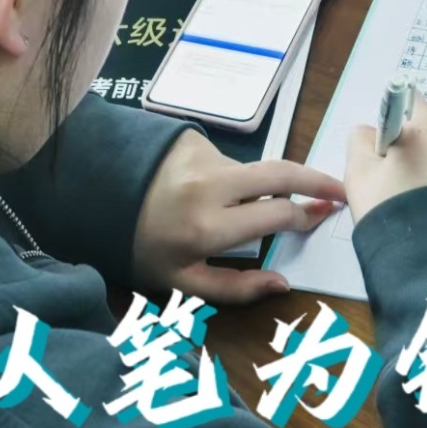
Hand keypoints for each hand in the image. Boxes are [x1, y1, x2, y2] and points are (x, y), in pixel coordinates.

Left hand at [133, 131, 344, 303]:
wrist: (88, 198)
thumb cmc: (138, 248)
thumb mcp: (179, 283)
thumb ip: (235, 288)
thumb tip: (283, 285)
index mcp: (207, 227)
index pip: (276, 215)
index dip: (305, 216)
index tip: (324, 214)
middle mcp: (209, 186)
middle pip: (280, 174)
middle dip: (316, 180)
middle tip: (338, 189)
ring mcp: (200, 157)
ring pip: (251, 170)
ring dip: (259, 186)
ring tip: (240, 205)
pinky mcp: (191, 139)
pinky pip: (226, 161)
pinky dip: (227, 177)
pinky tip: (205, 190)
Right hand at [345, 89, 426, 220]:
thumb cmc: (395, 210)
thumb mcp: (360, 175)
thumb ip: (359, 141)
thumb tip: (371, 131)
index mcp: (425, 126)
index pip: (408, 98)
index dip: (393, 118)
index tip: (387, 149)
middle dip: (414, 151)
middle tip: (398, 186)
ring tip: (423, 206)